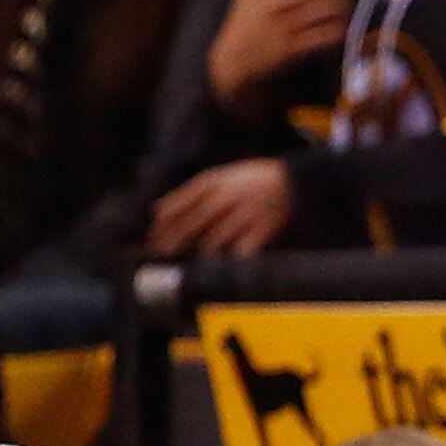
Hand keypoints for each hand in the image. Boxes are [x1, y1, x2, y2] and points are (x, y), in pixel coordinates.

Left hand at [148, 158, 294, 256]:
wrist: (294, 181)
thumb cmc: (251, 180)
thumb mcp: (218, 177)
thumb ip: (189, 193)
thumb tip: (155, 211)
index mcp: (212, 183)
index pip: (179, 205)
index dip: (162, 225)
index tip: (151, 240)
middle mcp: (225, 197)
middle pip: (192, 224)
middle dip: (174, 242)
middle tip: (160, 256)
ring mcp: (244, 213)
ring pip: (214, 240)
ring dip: (200, 254)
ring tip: (188, 265)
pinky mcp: (262, 229)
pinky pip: (242, 250)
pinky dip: (231, 260)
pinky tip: (222, 268)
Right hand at [207, 0, 349, 118]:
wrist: (234, 55)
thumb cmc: (245, 16)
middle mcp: (276, 0)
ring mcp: (285, 24)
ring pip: (327, 9)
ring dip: (344, 8)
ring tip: (348, 9)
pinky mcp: (292, 47)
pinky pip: (324, 35)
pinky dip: (338, 30)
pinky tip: (343, 28)